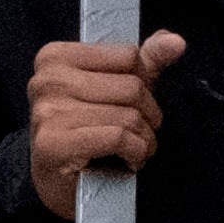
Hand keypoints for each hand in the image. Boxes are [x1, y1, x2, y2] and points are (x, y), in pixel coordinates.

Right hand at [26, 30, 188, 217]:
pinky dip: (135, 153)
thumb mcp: (116, 88)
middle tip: (135, 131)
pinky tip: (127, 160)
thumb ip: (146, 61)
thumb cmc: (88, 129)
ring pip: (129, 116)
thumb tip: (175, 41)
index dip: (141, 82)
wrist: (57, 181)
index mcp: (56, 57)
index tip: (128, 102)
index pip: (128, 55)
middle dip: (146, 115)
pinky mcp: (53, 143)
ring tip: (131, 149)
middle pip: (132, 87)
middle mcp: (48, 80)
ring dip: (143, 140)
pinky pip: (119, 138)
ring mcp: (48, 112)